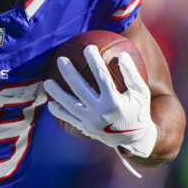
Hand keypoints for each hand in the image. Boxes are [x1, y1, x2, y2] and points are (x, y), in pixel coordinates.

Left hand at [42, 45, 157, 157]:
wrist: (134, 140)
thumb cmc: (138, 110)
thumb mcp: (140, 92)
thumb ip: (131, 74)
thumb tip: (121, 55)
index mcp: (114, 101)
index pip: (101, 76)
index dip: (94, 61)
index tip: (88, 47)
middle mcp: (100, 112)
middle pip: (80, 89)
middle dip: (69, 73)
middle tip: (60, 59)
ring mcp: (91, 121)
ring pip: (69, 105)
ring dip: (57, 93)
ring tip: (47, 82)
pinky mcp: (86, 128)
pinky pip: (68, 119)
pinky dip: (59, 111)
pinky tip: (51, 103)